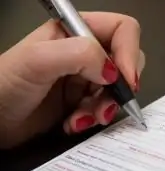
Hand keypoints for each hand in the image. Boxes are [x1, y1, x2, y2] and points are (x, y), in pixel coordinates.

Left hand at [0, 12, 144, 148]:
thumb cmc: (4, 86)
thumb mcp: (37, 61)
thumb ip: (78, 55)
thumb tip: (113, 71)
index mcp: (75, 31)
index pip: (122, 30)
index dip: (129, 53)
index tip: (125, 80)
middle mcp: (84, 53)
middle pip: (126, 62)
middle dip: (120, 87)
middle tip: (105, 104)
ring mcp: (85, 78)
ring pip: (117, 90)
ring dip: (105, 108)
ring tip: (82, 118)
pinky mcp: (82, 102)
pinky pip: (104, 109)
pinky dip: (93, 120)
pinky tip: (73, 123)